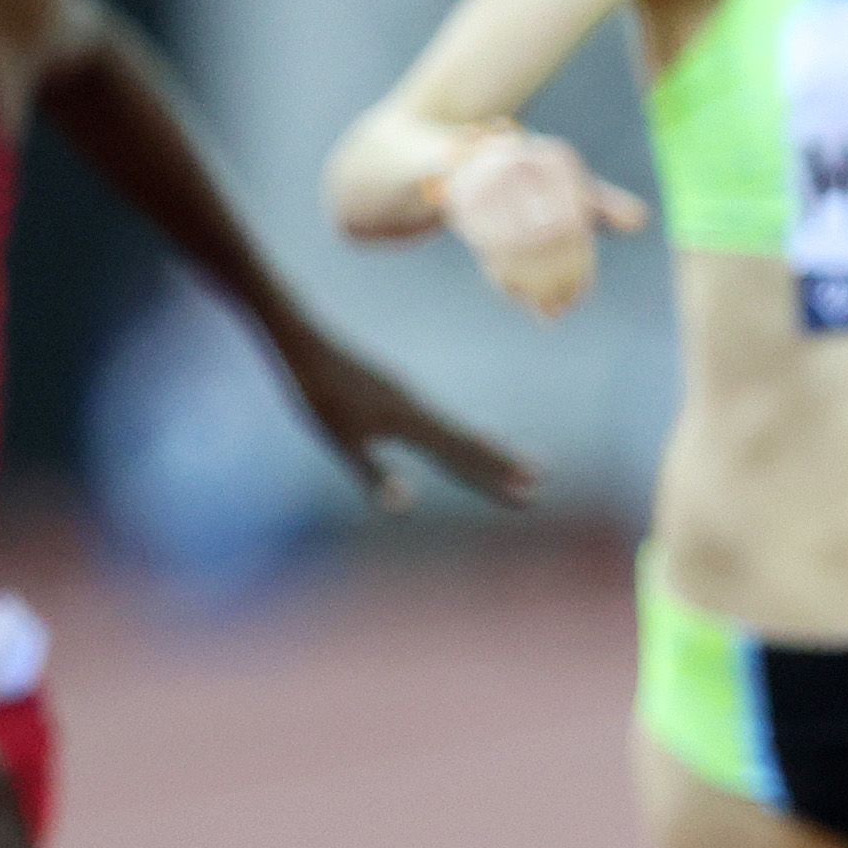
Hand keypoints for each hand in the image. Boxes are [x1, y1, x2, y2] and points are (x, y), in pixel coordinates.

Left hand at [281, 329, 540, 510]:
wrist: (305, 339)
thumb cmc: (319, 392)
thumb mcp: (341, 440)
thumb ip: (374, 474)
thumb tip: (406, 508)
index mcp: (411, 423)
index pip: (461, 458)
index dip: (495, 479)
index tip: (530, 494)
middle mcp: (420, 409)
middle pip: (470, 443)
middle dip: (505, 464)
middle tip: (542, 479)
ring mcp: (411, 399)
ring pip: (459, 430)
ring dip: (489, 449)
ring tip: (516, 459)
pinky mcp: (398, 394)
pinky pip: (442, 421)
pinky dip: (465, 436)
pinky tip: (464, 438)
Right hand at [443, 125, 645, 317]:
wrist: (475, 159)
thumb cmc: (539, 183)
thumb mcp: (576, 191)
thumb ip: (608, 208)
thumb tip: (640, 221)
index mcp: (556, 158)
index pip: (572, 224)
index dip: (578, 265)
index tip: (581, 294)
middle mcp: (521, 160)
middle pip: (543, 237)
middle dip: (555, 280)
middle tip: (564, 308)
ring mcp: (488, 177)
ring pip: (514, 245)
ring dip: (532, 285)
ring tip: (547, 311)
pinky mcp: (461, 196)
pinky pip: (485, 245)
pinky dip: (504, 276)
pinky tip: (520, 298)